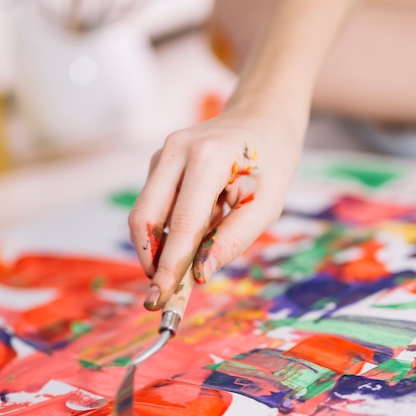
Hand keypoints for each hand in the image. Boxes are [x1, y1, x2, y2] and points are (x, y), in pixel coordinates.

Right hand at [129, 99, 304, 309]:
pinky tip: (198, 225)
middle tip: (164, 291)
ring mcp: (162, 154)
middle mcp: (175, 151)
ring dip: (161, 244)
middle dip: (150, 259)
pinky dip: (167, 228)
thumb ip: (233, 239)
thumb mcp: (266, 204)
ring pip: (145, 213)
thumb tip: (199, 274)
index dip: (169, 266)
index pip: (182, 223)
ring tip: (195, 251)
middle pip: (144, 217)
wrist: (262, 118)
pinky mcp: (159, 162)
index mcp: (208, 157)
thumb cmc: (271, 162)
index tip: (160, 298)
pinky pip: (154, 204)